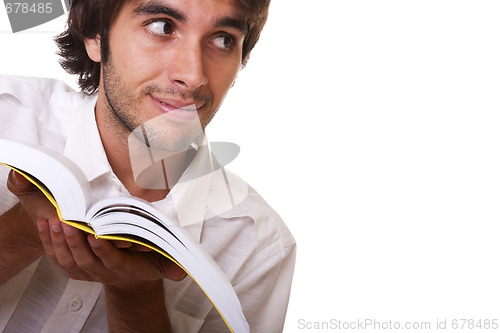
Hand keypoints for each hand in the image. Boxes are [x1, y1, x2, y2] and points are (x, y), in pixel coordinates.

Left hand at [8, 169, 185, 286]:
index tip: (95, 234)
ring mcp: (87, 272)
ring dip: (58, 241)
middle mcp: (102, 273)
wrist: (130, 279)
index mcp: (123, 270)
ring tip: (53, 221)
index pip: (111, 261)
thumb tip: (182, 271)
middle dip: (74, 240)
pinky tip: (44, 225)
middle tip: (66, 221)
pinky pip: (57, 257)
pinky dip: (48, 242)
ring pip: (68, 259)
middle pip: (85, 259)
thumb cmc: (146, 265)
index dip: (103, 249)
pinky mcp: (74, 268)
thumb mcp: (162, 265)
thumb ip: (171, 266)